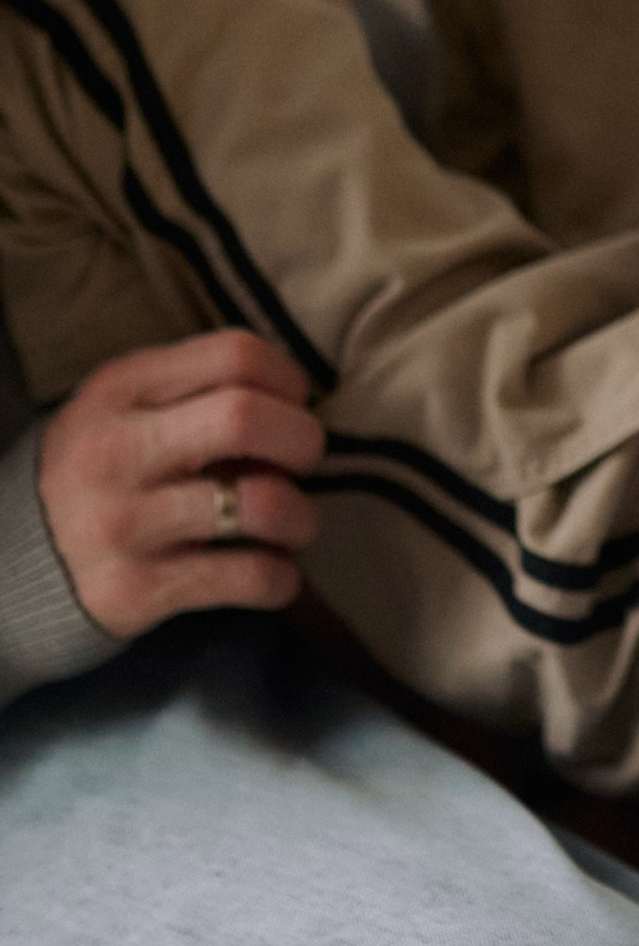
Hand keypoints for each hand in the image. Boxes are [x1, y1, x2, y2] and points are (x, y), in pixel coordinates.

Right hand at [36, 334, 323, 640]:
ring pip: (262, 504)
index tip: (294, 406)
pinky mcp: (138, 590)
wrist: (15, 566)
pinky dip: (281, 577)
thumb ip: (195, 392)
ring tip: (295, 524)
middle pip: (246, 417)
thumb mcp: (123, 410)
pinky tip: (272, 572)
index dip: (288, 380)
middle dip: (303, 440)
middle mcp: (116, 451)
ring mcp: (124, 524)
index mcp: (120, 390)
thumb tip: (298, 404)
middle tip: (302, 463)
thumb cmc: (100, 474)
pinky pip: (249, 577)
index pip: (235, 355)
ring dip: (302, 517)